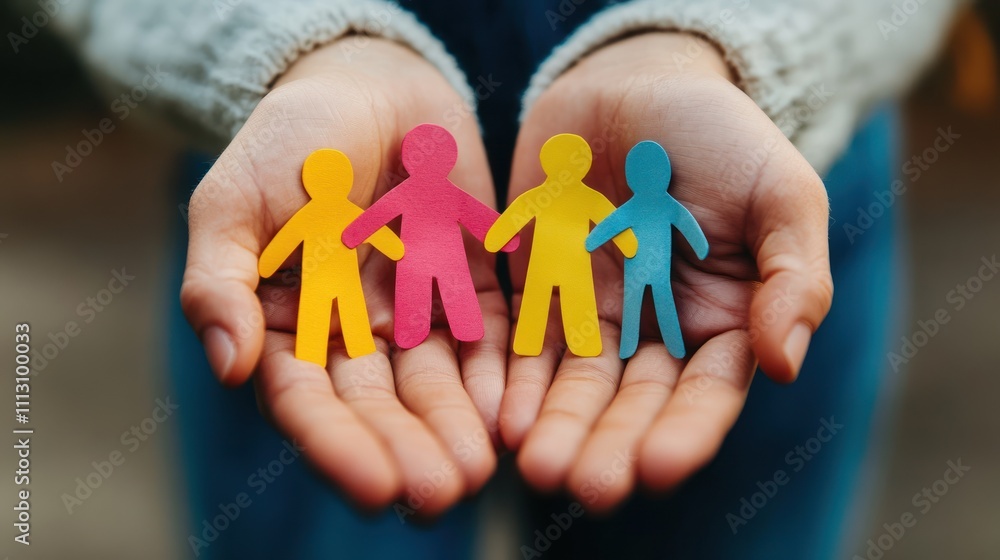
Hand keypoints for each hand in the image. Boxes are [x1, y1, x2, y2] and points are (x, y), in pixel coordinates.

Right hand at [180, 38, 505, 514]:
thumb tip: (229, 366)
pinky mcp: (468, 281)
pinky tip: (514, 409)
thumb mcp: (235, 202)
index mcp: (291, 326)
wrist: (366, 85)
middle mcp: (356, 333)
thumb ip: (222, 281)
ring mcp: (416, 310)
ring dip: (457, 426)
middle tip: (441, 495)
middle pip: (382, 405)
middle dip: (410, 449)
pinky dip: (499, 370)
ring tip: (479, 471)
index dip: (341, 445)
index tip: (375, 486)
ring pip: (437, 381)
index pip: (312, 400)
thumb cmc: (288, 141)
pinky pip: (487, 332)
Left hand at [500, 33, 833, 510]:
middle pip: (632, 404)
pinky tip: (501, 417)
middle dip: (609, 445)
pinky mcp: (541, 290)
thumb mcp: (780, 192)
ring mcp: (595, 313)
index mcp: (722, 321)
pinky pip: (524, 343)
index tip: (656, 466)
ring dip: (558, 427)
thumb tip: (785, 364)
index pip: (705, 394)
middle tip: (585, 486)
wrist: (636, 82)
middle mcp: (656, 332)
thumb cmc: (721, 134)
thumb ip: (792, 276)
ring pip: (575, 386)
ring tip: (538, 467)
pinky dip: (515, 381)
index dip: (684, 432)